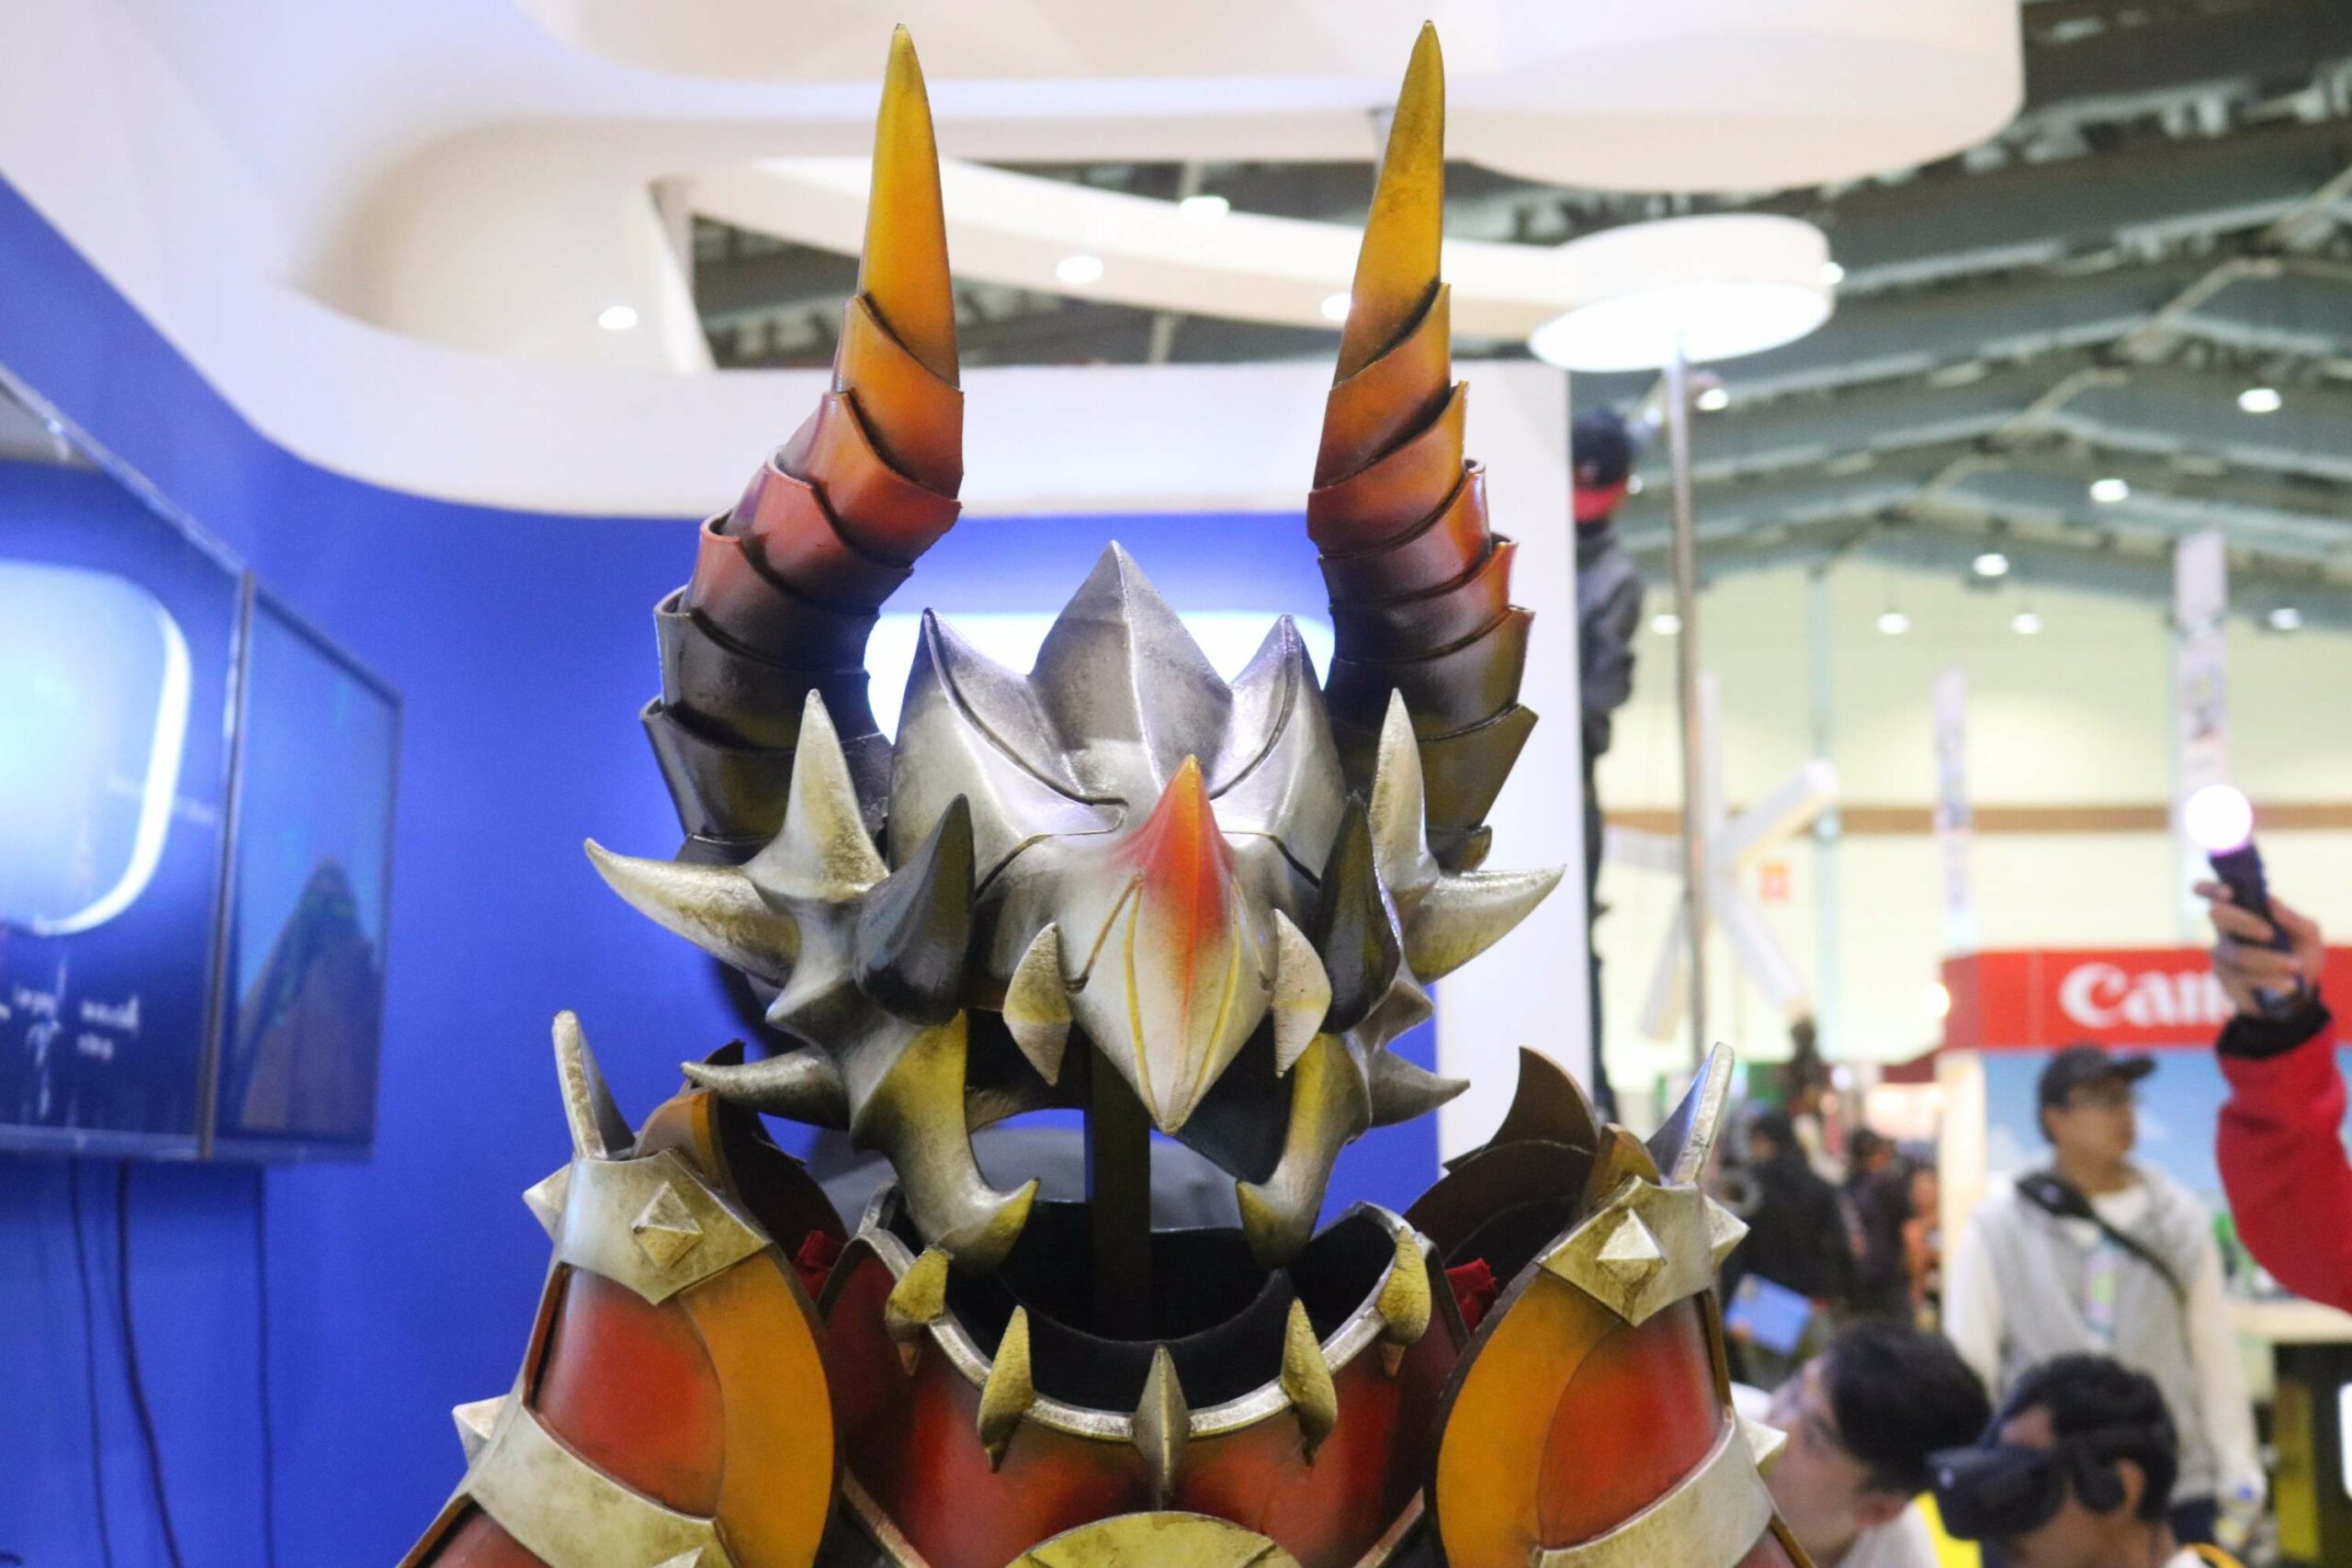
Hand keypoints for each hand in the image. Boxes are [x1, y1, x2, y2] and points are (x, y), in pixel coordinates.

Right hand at [2199, 880, 2323, 1016]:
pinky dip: (2269, 979)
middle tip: (2270, 934)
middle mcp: (2226, 930)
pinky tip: (2288, 985)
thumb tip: (2270, 901)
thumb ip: (2292, 918)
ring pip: (2237, 953)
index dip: (2211, 888)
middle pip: (2217, 916)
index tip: (2226, 892)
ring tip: (2295, 966)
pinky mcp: (2227, 980)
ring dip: (2268, 959)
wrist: (2301, 992)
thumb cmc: (2300, 953)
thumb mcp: (2308, 935)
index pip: (2215, 894)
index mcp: (2244, 912)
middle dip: (2244, 922)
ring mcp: (2223, 955)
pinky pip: (2244, 978)